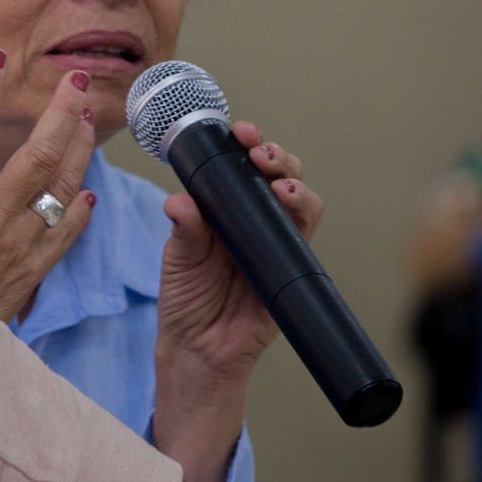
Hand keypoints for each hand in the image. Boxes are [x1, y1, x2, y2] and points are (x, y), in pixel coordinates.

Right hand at [0, 48, 97, 320]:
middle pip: (36, 156)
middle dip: (60, 113)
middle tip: (77, 78)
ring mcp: (15, 247)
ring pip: (60, 189)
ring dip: (77, 150)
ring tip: (88, 117)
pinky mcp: (31, 274)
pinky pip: (65, 236)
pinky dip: (78, 211)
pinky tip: (85, 188)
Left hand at [152, 121, 320, 481]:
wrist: (199, 350)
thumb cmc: (186, 299)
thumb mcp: (177, 259)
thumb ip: (184, 230)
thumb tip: (180, 203)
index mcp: (224, 210)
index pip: (241, 168)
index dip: (243, 145)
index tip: (237, 131)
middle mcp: (253, 221)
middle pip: (277, 175)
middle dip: (274, 155)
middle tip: (257, 149)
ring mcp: (276, 242)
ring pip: (299, 201)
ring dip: (293, 182)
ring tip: (277, 180)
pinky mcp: (292, 268)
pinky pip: (304, 237)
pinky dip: (302, 216)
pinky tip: (290, 205)